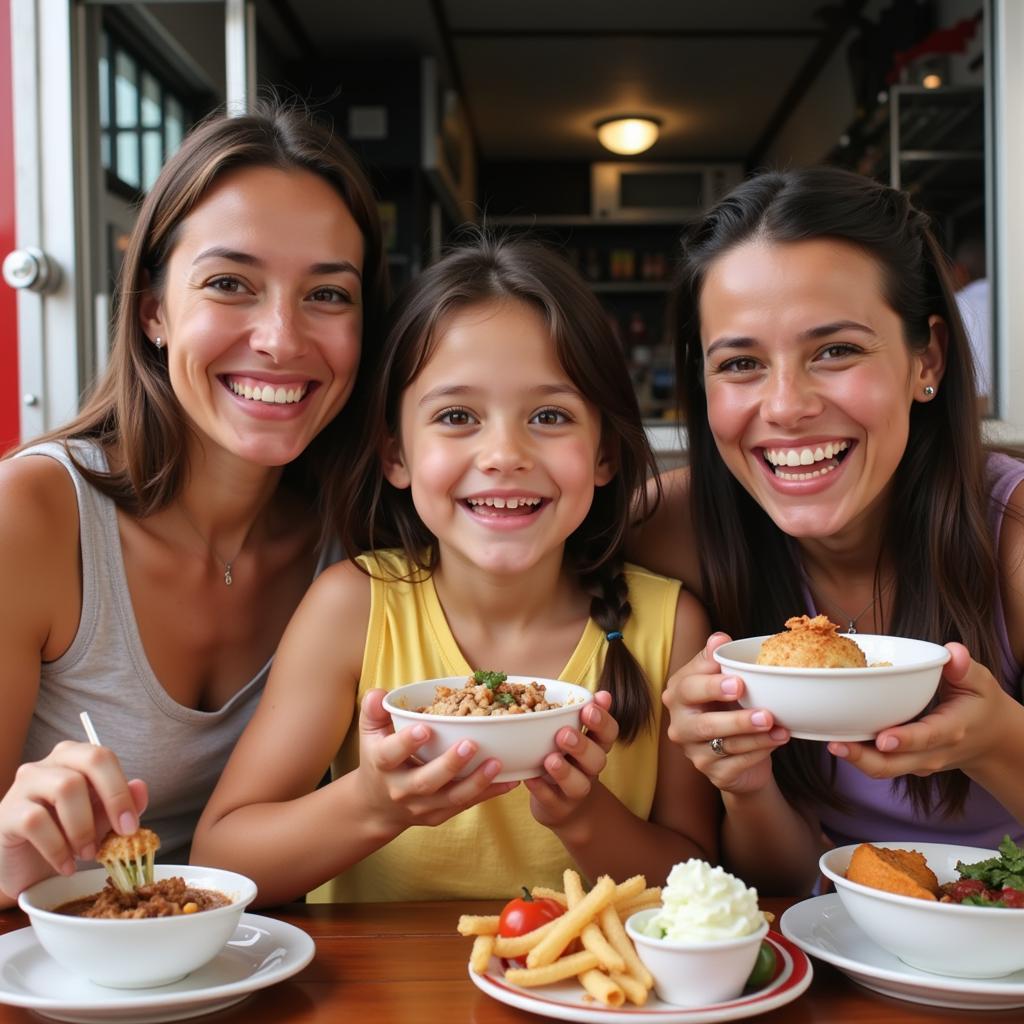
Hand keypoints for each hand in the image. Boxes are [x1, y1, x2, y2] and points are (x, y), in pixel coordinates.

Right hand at [0, 741, 147, 899]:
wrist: (23, 867)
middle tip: (121, 833)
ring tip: (87, 854)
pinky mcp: (7, 812)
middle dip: (113, 797)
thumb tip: (140, 787)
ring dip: (84, 827)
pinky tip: (65, 865)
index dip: (122, 790)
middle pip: (90, 760)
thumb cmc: (63, 835)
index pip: (105, 758)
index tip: (131, 824)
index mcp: (76, 758)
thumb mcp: (100, 820)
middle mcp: (50, 763)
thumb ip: (122, 804)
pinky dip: (57, 848)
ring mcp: (25, 784)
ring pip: (65, 788)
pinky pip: (36, 821)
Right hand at [354, 689, 517, 830]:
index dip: (407, 743)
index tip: (425, 728)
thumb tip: (379, 693)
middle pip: (426, 781)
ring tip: (498, 763)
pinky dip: (489, 793)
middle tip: (471, 744)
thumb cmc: (378, 761)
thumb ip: (373, 711)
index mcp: (382, 765)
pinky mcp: (439, 815)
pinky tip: (510, 779)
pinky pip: (466, 804)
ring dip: (477, 782)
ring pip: (451, 798)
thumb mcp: (370, 735)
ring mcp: (422, 806)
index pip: (391, 754)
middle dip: (449, 765)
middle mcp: (401, 789)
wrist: (377, 807)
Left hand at [525, 691, 616, 829]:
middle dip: (582, 746)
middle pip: (597, 760)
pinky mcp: (558, 808)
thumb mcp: (577, 735)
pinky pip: (551, 800)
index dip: (603, 721)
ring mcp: (575, 792)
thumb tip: (603, 693)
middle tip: (564, 733)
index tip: (589, 708)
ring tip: (550, 759)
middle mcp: (589, 770)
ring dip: (565, 772)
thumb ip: (583, 713)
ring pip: (578, 785)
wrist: (564, 805)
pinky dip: (541, 790)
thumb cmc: (567, 759)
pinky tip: (530, 778)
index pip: (610, 733)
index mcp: (596, 746)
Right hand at [662, 633, 788, 794]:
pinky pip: (737, 764)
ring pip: (725, 746)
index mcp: (678, 695)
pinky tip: (777, 741)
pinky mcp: (713, 774)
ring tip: (780, 728)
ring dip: (756, 738)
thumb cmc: (726, 705)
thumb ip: (716, 660)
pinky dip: (760, 753)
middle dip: (735, 720)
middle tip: (765, 714)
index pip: (688, 687)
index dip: (711, 686)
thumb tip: (719, 639)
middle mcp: (680, 725)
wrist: (735, 749)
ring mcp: (694, 752)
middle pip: (703, 724)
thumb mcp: (721, 680)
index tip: (738, 682)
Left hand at [828, 643, 1013, 778]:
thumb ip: (965, 668)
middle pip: (895, 764)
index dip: (904, 739)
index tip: (883, 739)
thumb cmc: (980, 705)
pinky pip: (880, 764)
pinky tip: (836, 738)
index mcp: (952, 730)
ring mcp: (917, 762)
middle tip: (836, 744)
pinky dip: (859, 755)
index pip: (926, 738)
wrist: (990, 740)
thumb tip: (953, 652)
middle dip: (864, 758)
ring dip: (855, 758)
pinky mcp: (905, 762)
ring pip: (883, 769)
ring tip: (830, 742)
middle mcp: (932, 752)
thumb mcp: (981, 683)